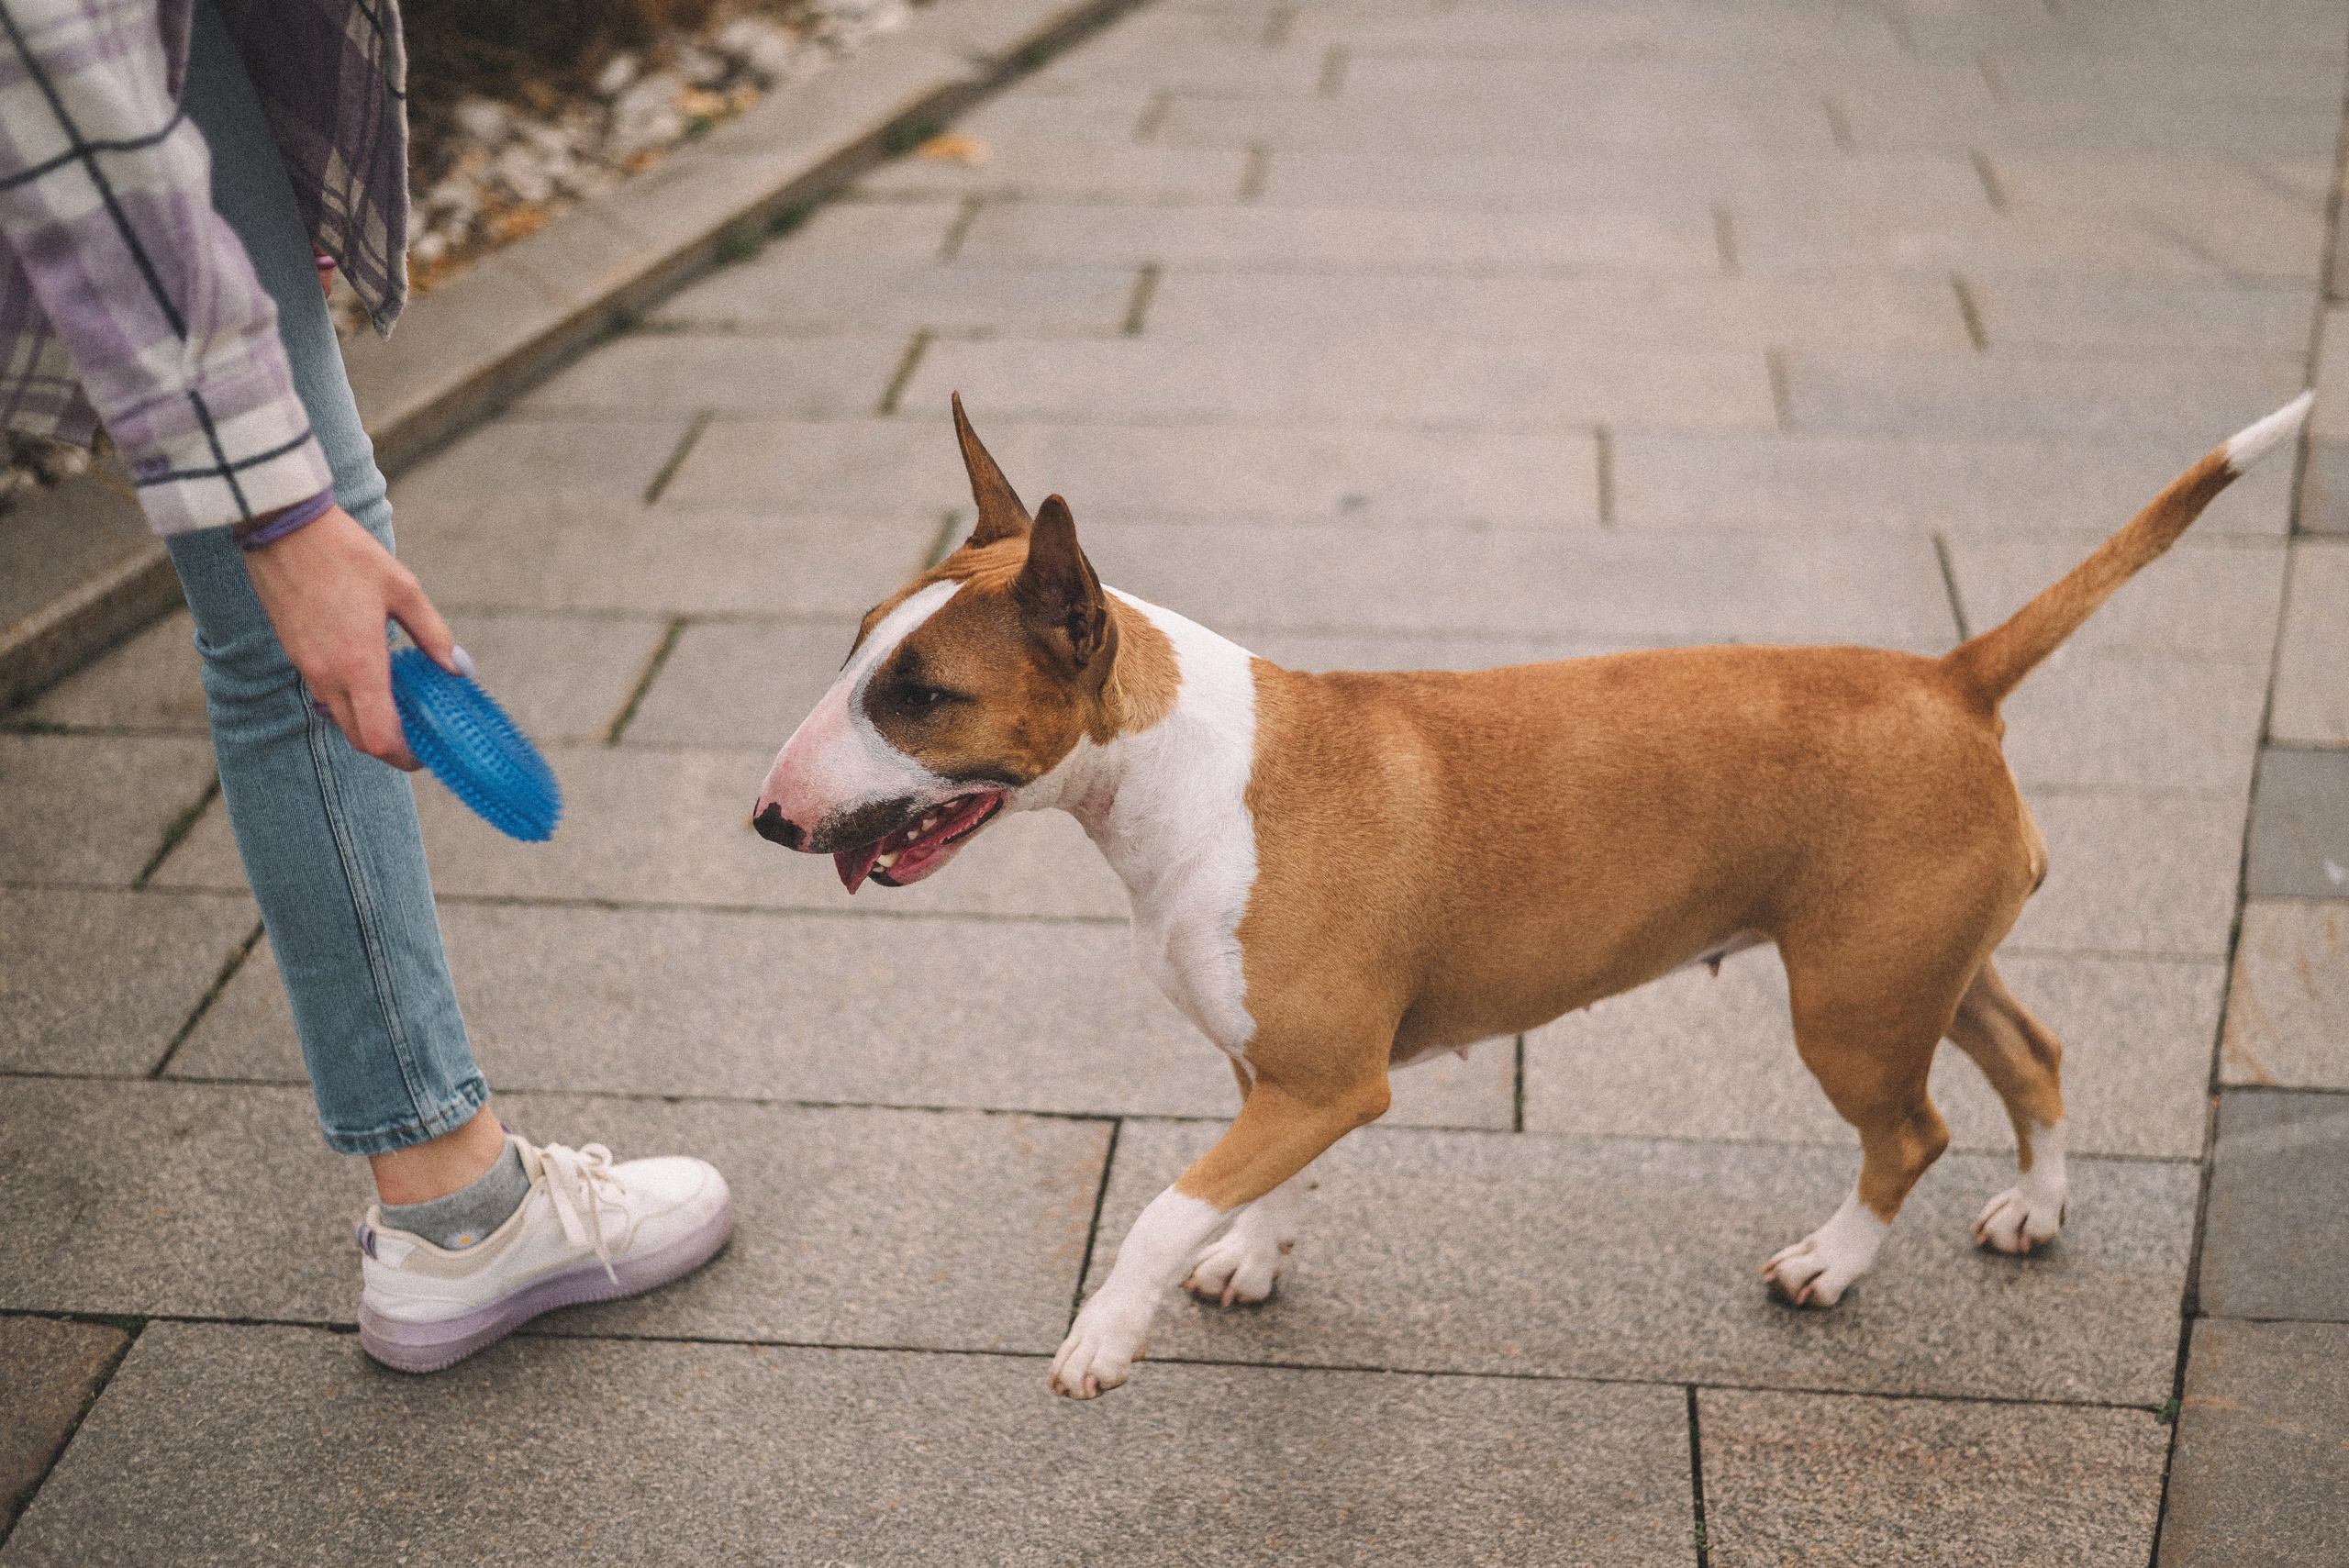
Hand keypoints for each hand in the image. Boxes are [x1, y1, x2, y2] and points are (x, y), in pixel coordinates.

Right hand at [241, 505, 458, 768]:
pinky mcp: (295, 652)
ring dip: (369, 722)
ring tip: (400, 701)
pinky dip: (350, 700)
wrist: (283, 528)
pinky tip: (372, 675)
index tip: (427, 752)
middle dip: (390, 746)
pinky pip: (324, 694)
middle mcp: (328, 674)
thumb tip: (460, 668)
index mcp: (359, 664)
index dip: (405, 757)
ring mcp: (306, 665)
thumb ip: (433, 634)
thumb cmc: (345, 553)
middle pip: (359, 738)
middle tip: (419, 732)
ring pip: (340, 718)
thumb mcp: (403, 588)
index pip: (379, 739)